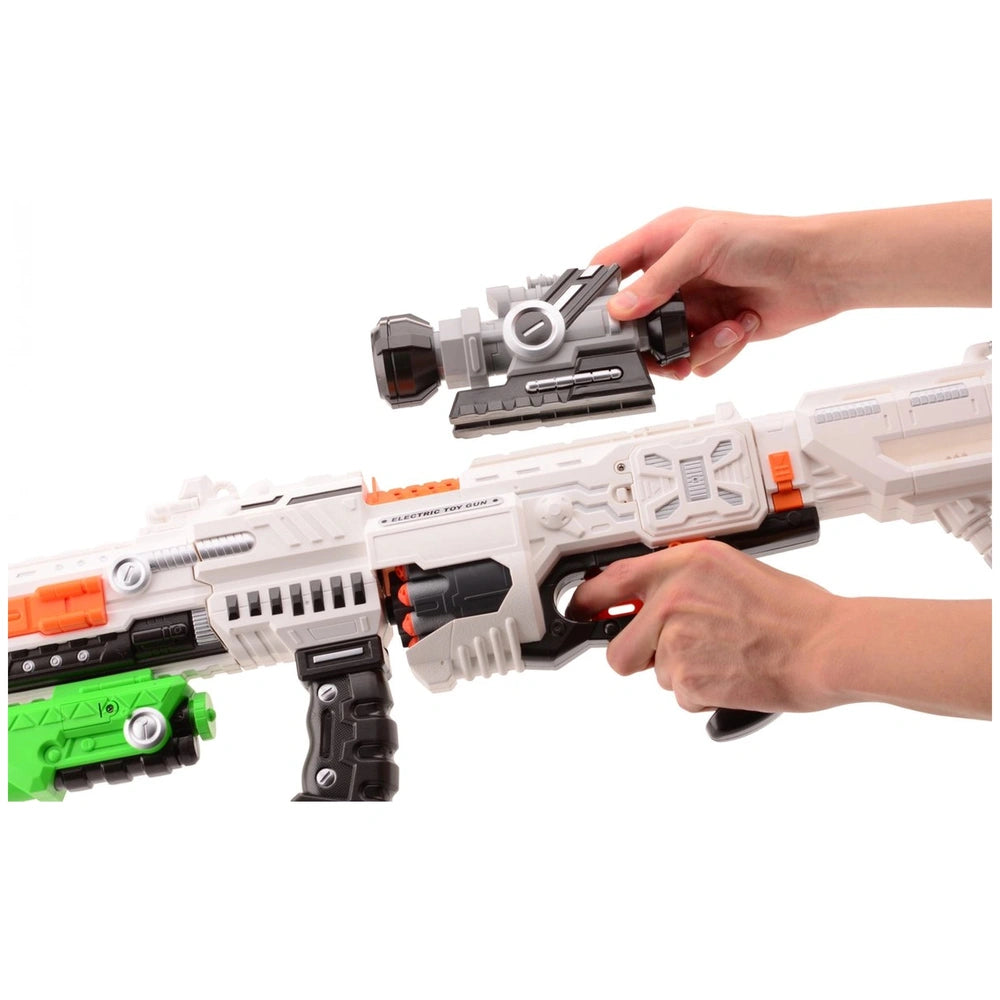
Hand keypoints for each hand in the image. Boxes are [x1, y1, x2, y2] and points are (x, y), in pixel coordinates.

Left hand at [568, 540, 839, 713]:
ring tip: (726, 655)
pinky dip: (701, 693)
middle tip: (677, 652)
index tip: (579, 609)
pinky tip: (732, 673)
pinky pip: (679, 695)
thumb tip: (647, 595)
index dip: (587, 600)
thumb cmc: (793, 610)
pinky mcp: (688, 679)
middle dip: (640, 657)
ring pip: (656, 673)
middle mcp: (673, 599)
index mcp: (684, 564)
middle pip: (619, 649)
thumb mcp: (732, 568)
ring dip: (684, 671)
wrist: (826, 645)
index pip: (611, 579)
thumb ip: (683, 577)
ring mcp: (677, 641)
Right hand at [592, 207, 837, 377]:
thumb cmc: (769, 240)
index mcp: (662, 242)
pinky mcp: (714, 333)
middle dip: (650, 337)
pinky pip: (696, 359)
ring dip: (694, 347)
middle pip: (635, 320)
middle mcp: (674, 277)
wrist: (817, 271)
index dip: (599, 292)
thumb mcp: (703, 246)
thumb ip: (657, 279)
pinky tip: (739, 327)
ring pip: (665, 347)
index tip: (601, 317)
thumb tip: (621, 308)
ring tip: (721, 331)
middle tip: (663, 341)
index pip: (612, 266)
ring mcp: (693, 307)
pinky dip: (717, 351)